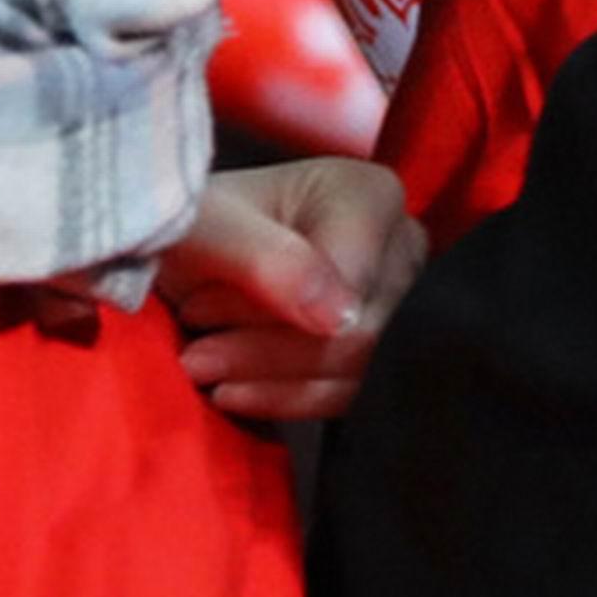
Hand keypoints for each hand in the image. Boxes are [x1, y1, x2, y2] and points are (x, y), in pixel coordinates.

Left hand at [161, 157, 425, 420]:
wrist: (193, 252)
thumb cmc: (196, 227)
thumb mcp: (206, 228)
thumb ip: (267, 260)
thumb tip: (337, 320)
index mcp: (370, 197)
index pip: (348, 282)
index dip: (273, 313)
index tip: (199, 312)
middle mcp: (403, 248)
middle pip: (358, 331)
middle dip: (267, 351)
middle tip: (195, 356)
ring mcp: (401, 301)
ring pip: (356, 370)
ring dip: (271, 381)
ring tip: (204, 368)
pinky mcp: (381, 348)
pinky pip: (348, 394)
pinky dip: (285, 399)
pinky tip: (234, 390)